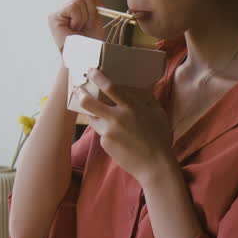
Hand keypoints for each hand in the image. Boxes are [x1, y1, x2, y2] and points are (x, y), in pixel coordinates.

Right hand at [48, 0, 107, 50]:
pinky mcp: (53, 17)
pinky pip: (73, 7)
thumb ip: (93, 2)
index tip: (93, 19)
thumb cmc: (91, 43)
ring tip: (80, 29)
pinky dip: (79, 19)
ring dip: (85, 17)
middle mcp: (63, 9)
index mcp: (73, 9)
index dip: (93, 3)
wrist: (85, 58)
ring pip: (78, 0)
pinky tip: (74, 29)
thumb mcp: (97, 19)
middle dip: (91, 11)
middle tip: (87, 26)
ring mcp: (57, 13)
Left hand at [74, 68, 175, 185]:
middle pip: (89, 102)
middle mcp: (116, 118)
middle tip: (77, 89)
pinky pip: (101, 132)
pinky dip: (105, 130)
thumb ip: (147, 99)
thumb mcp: (158, 114)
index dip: (98, 77)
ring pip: (92, 118)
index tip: (91, 70)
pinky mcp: (105, 144)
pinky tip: (117, 135)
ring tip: (96, 111)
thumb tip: (141, 88)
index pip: (109, 87)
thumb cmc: (160, 138)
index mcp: (131, 108)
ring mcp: (108, 132)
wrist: (154, 166)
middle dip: (80, 93)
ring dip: (92, 113)